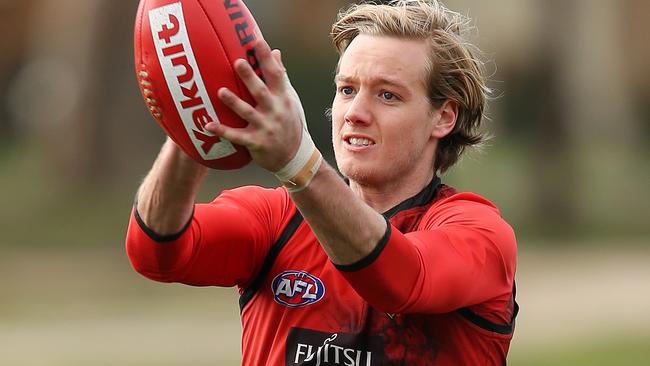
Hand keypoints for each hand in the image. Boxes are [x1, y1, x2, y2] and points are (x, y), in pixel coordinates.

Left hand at [205, 38, 304, 172]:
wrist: (294, 156)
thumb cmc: (289, 123)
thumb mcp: (290, 100)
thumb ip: (281, 77)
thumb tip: (276, 52)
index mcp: (283, 99)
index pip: (276, 75)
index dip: (267, 58)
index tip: (258, 41)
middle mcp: (275, 112)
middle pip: (261, 92)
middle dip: (250, 77)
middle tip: (237, 62)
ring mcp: (266, 128)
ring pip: (247, 113)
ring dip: (234, 102)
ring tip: (221, 91)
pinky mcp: (256, 143)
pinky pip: (236, 136)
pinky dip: (222, 131)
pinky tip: (207, 125)